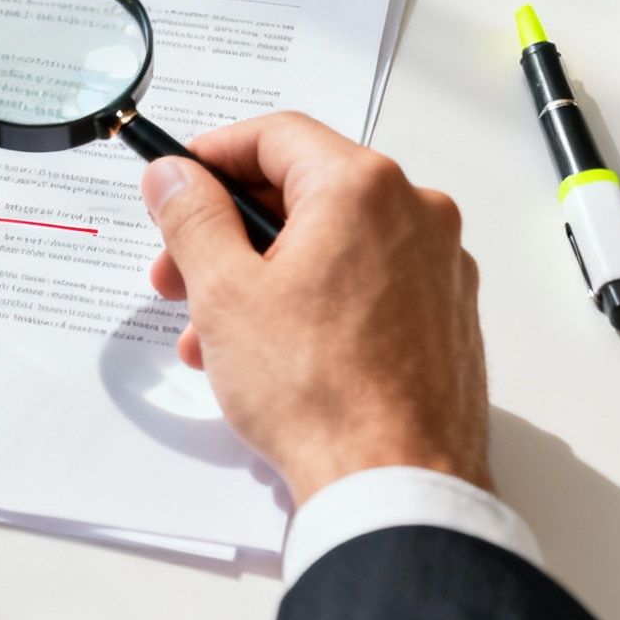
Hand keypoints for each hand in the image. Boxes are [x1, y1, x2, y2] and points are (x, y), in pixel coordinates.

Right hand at [139, 112, 488, 504]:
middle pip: (301, 191)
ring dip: (260, 275)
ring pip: (329, 243)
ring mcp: (438, 266)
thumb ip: (193, 218)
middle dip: (227, 230)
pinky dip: (309, 300)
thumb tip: (176, 177)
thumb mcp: (224, 293)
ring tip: (208, 332)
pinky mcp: (444, 315)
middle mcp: (415, 213)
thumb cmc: (320, 393)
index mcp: (363, 188)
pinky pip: (362, 283)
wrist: (397, 484)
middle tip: (176, 270)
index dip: (212, 156)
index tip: (176, 183)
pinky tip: (264, 350)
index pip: (275, 136)